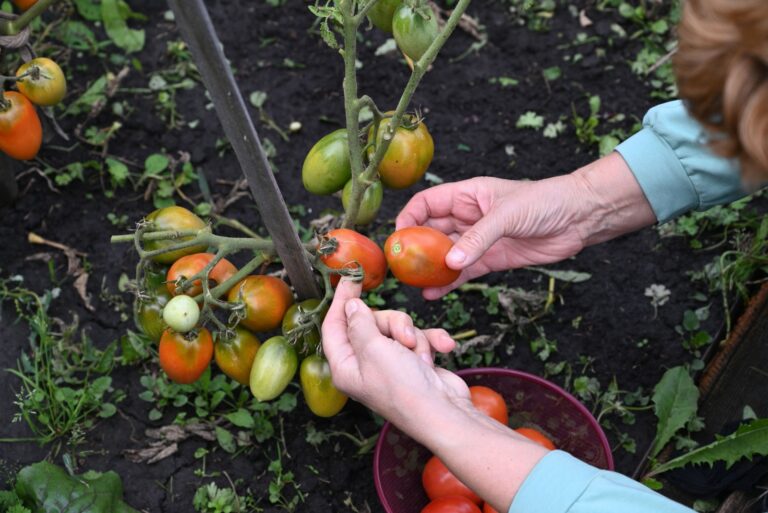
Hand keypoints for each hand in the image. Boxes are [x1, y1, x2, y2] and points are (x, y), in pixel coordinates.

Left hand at [321, 278, 471, 437]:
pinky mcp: (414, 362)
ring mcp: (391, 364)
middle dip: (393, 324)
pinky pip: (419, 339)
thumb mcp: (375, 349)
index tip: (349, 278)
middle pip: (371, 322)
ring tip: (420, 355)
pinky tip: (443, 348)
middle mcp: (365, 365)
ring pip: (397, 328)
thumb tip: (350, 305)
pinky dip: (431, 342)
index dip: (341, 300)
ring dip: (414, 337)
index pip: (334, 326)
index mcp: (345, 366)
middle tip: (405, 337)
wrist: (444, 413)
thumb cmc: (404, 388)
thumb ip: (360, 323)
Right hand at [396, 175, 586, 298]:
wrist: (580, 218)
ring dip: (430, 269)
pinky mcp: (492, 259)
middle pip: (431, 231)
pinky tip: (434, 293)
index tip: (398, 238)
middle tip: (401, 268)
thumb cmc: (546, 201)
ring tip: (414, 285)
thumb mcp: (508, 214)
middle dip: (415, 248)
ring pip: (445, 255)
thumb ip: (479, 238)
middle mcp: (468, 216)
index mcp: (467, 194)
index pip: (427, 203)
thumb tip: (451, 261)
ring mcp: (479, 239)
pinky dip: (450, 282)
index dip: (409, 218)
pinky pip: (464, 272)